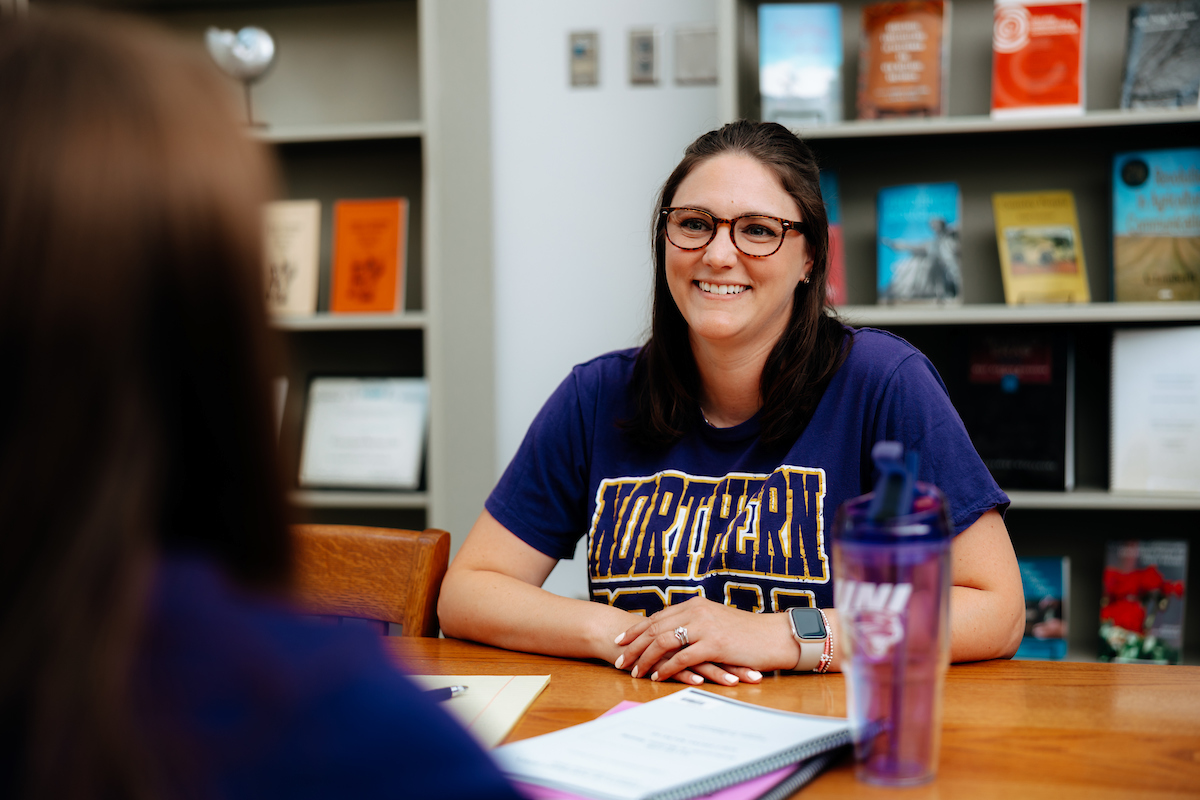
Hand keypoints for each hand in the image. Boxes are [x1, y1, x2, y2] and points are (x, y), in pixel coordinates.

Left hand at [611, 597, 797, 684]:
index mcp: (695, 605)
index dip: (636, 629)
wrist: (774, 636)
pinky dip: (667, 668)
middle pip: (654, 628)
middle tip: (619, 660)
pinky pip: (682, 657)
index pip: (657, 617)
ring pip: (664, 642)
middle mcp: (696, 612)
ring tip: (635, 672)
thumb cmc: (747, 633)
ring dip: (646, 658)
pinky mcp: (714, 644)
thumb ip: (695, 623)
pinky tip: (658, 677)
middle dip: (633, 645)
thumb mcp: (717, 620)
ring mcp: (705, 627)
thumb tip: (674, 632)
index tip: (620, 641)